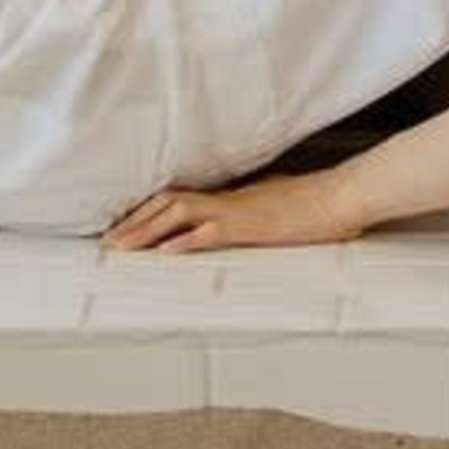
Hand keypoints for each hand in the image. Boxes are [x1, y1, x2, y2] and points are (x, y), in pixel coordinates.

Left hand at [102, 172, 365, 255]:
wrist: (341, 196)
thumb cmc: (315, 203)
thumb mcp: (276, 204)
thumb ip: (254, 210)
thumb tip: (240, 219)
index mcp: (231, 195)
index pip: (179, 199)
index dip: (149, 212)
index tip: (125, 226)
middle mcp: (226, 198)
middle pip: (168, 203)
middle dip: (134, 222)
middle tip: (107, 242)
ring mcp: (235, 210)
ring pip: (177, 214)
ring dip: (145, 231)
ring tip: (120, 249)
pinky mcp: (248, 225)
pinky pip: (209, 232)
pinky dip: (183, 241)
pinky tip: (162, 253)